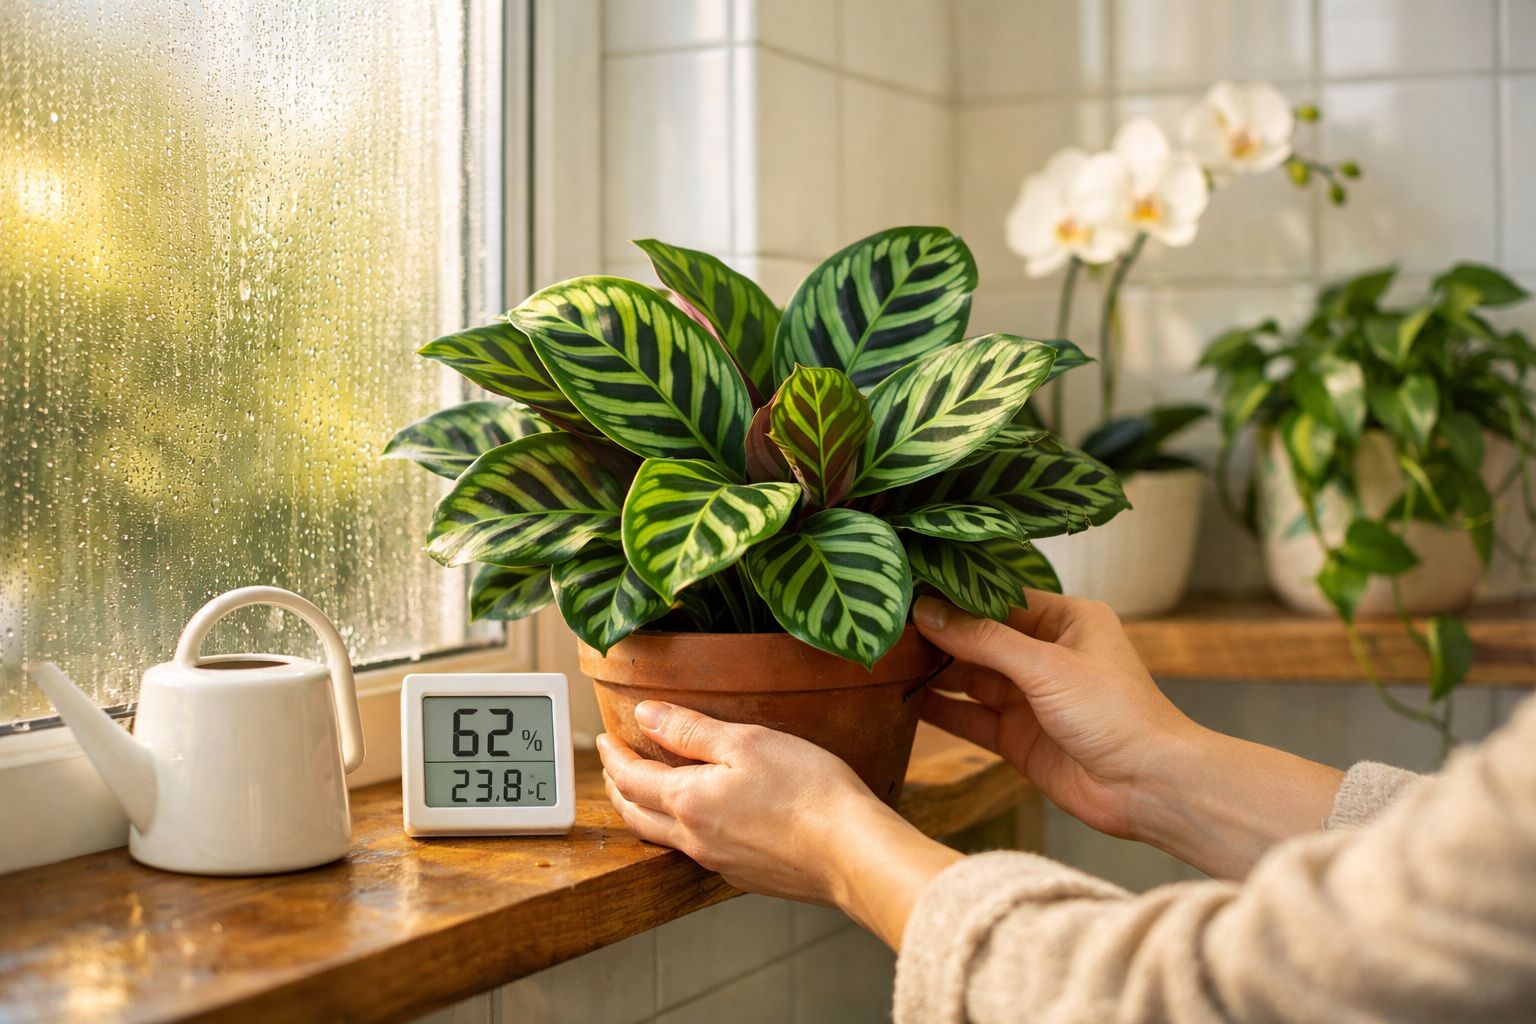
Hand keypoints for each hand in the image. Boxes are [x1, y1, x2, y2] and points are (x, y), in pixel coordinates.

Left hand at [598, 701, 959, 947]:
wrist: (852, 853)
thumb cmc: (808, 791)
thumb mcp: (747, 742)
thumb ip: (691, 730)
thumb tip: (644, 716)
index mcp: (687, 801)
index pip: (630, 778)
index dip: (612, 756)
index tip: (603, 738)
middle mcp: (694, 838)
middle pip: (636, 814)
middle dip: (617, 787)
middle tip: (612, 766)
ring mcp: (719, 861)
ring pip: (662, 837)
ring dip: (643, 811)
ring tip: (645, 791)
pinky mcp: (745, 875)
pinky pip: (695, 851)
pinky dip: (680, 830)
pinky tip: (700, 819)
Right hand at [915, 590, 1195, 840]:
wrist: (1148, 787)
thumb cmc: (1117, 714)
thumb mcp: (1047, 666)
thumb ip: (984, 640)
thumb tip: (928, 613)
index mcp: (1067, 620)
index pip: (999, 598)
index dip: (956, 596)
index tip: (909, 591)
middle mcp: (1047, 655)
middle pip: (979, 638)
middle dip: (938, 636)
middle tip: (887, 628)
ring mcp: (1031, 698)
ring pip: (970, 679)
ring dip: (934, 674)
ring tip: (887, 662)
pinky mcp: (1018, 738)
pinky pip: (971, 718)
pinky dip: (941, 712)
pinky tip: (906, 702)